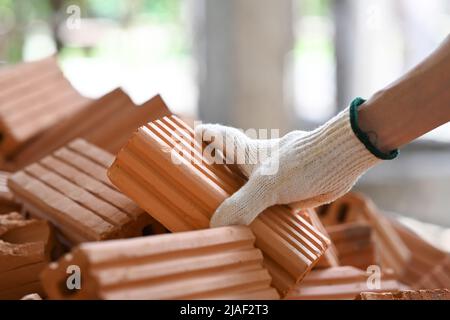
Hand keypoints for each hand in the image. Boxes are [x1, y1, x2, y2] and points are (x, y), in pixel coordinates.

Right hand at [196, 99, 396, 226]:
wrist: (343, 158)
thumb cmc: (303, 163)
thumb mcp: (268, 185)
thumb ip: (243, 205)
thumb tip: (216, 226)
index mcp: (246, 154)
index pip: (217, 137)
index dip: (200, 136)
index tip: (186, 138)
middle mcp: (258, 163)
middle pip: (230, 162)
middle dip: (214, 171)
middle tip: (197, 188)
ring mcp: (276, 175)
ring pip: (251, 184)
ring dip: (239, 197)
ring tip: (225, 218)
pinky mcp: (292, 189)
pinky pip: (271, 202)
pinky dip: (263, 213)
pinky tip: (260, 230)